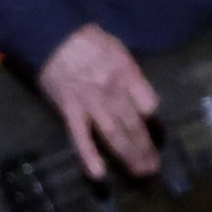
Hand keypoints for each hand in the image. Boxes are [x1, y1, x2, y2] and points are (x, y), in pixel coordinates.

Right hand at [38, 23, 160, 180]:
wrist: (53, 36)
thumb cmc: (86, 41)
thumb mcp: (118, 49)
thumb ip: (130, 75)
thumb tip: (141, 100)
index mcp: (128, 74)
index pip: (149, 103)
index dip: (154, 121)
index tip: (157, 137)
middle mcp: (113, 92)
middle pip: (134, 124)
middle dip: (146, 147)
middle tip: (154, 169)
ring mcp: (91, 103)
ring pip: (114, 134)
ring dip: (128, 155)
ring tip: (140, 173)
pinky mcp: (70, 111)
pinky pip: (81, 137)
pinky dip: (89, 156)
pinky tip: (99, 175)